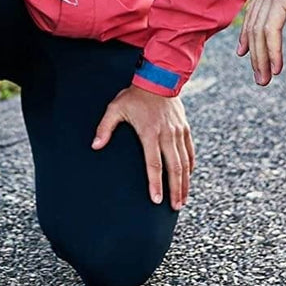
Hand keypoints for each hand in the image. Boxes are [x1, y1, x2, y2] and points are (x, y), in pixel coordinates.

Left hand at [92, 86, 194, 208]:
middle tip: (175, 208)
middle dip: (175, 190)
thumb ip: (105, 127)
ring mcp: (178, 132)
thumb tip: (95, 146)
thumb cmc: (135, 95)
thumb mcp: (116, 108)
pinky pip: (190, 150)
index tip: (157, 200)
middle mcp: (167, 135)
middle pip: (174, 167)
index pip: (154, 164)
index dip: (155, 183)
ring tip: (182, 200)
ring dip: (184, 182)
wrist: (159, 77)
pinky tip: (188, 177)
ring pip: (185, 162)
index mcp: (150, 133)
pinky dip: (190, 165)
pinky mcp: (184, 128)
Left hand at [236, 0, 285, 84]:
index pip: (254, 12)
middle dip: (254, 54)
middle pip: (253, 27)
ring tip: (264, 80)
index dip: (248, 34)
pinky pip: (272, 31)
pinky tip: (276, 67)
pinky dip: (272, 52)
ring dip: (262, 60)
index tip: (244, 51)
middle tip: (257, 76)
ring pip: (260, 34)